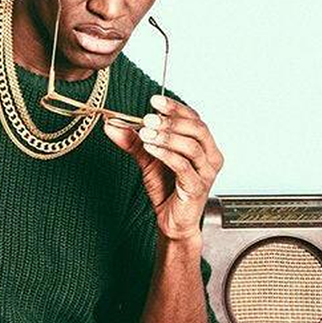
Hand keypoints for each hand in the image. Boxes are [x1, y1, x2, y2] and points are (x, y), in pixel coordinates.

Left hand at [103, 94, 222, 241]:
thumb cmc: (167, 190)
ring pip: (191, 146)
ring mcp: (206, 172)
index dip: (175, 108)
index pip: (194, 118)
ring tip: (146, 133)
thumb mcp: (147, 158)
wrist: (172, 222)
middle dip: (171, 120)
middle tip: (148, 118)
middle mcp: (210, 156)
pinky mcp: (197, 187)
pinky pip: (183, 165)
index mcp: (203, 145)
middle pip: (196, 128)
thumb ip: (132, 141)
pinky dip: (165, 153)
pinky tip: (150, 147)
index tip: (155, 100)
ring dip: (166, 136)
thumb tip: (111, 124)